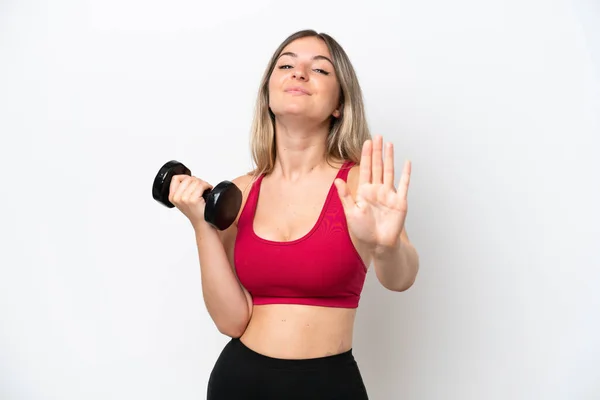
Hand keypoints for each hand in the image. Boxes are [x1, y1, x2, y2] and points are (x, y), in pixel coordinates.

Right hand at [168, 175, 212, 228]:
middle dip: (196, 180)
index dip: (185, 177)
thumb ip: (182, 189)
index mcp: (172, 197)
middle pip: (187, 178)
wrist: (202, 223)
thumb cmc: (195, 212)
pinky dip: (207, 185)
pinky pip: (201, 185)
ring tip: (205, 189)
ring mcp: (184, 199)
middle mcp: (177, 197)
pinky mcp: (193, 200)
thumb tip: (189, 178)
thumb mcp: (183, 200)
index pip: (175, 178)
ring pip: (195, 180)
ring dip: (203, 183)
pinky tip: (208, 190)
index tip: (192, 181)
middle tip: (201, 187)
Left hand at [334, 135, 410, 252]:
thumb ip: (345, 196)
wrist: (378, 244)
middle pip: (378, 166)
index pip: (366, 169)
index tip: (367, 142)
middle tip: (378, 136)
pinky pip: (404, 184)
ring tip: (389, 144)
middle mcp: (377, 190)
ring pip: (389, 171)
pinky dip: (406, 173)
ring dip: (389, 158)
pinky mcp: (400, 201)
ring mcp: (389, 194)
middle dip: (377, 151)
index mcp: (364, 191)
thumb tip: (337, 180)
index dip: (366, 155)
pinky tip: (406, 162)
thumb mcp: (350, 212)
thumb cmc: (363, 231)